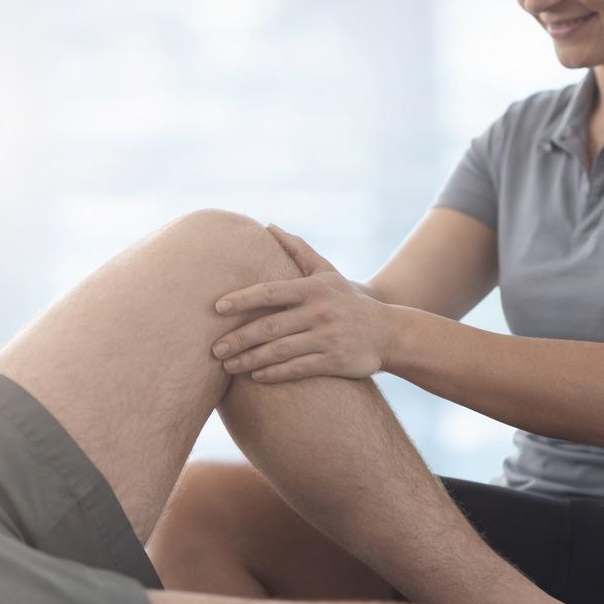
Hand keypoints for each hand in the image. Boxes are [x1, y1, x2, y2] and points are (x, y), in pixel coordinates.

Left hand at [211, 225, 392, 382]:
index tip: (217, 308)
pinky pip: (297, 369)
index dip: (242, 299)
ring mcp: (327, 337)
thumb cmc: (349, 301)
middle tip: (213, 349)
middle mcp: (319, 312)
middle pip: (269, 326)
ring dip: (250, 360)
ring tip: (227, 366)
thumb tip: (269, 227)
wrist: (389, 332)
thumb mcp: (327, 273)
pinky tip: (255, 376)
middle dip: (238, 338)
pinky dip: (274, 373)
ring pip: (279, 351)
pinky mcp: (334, 361)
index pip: (270, 292)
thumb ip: (298, 250)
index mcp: (312, 289)